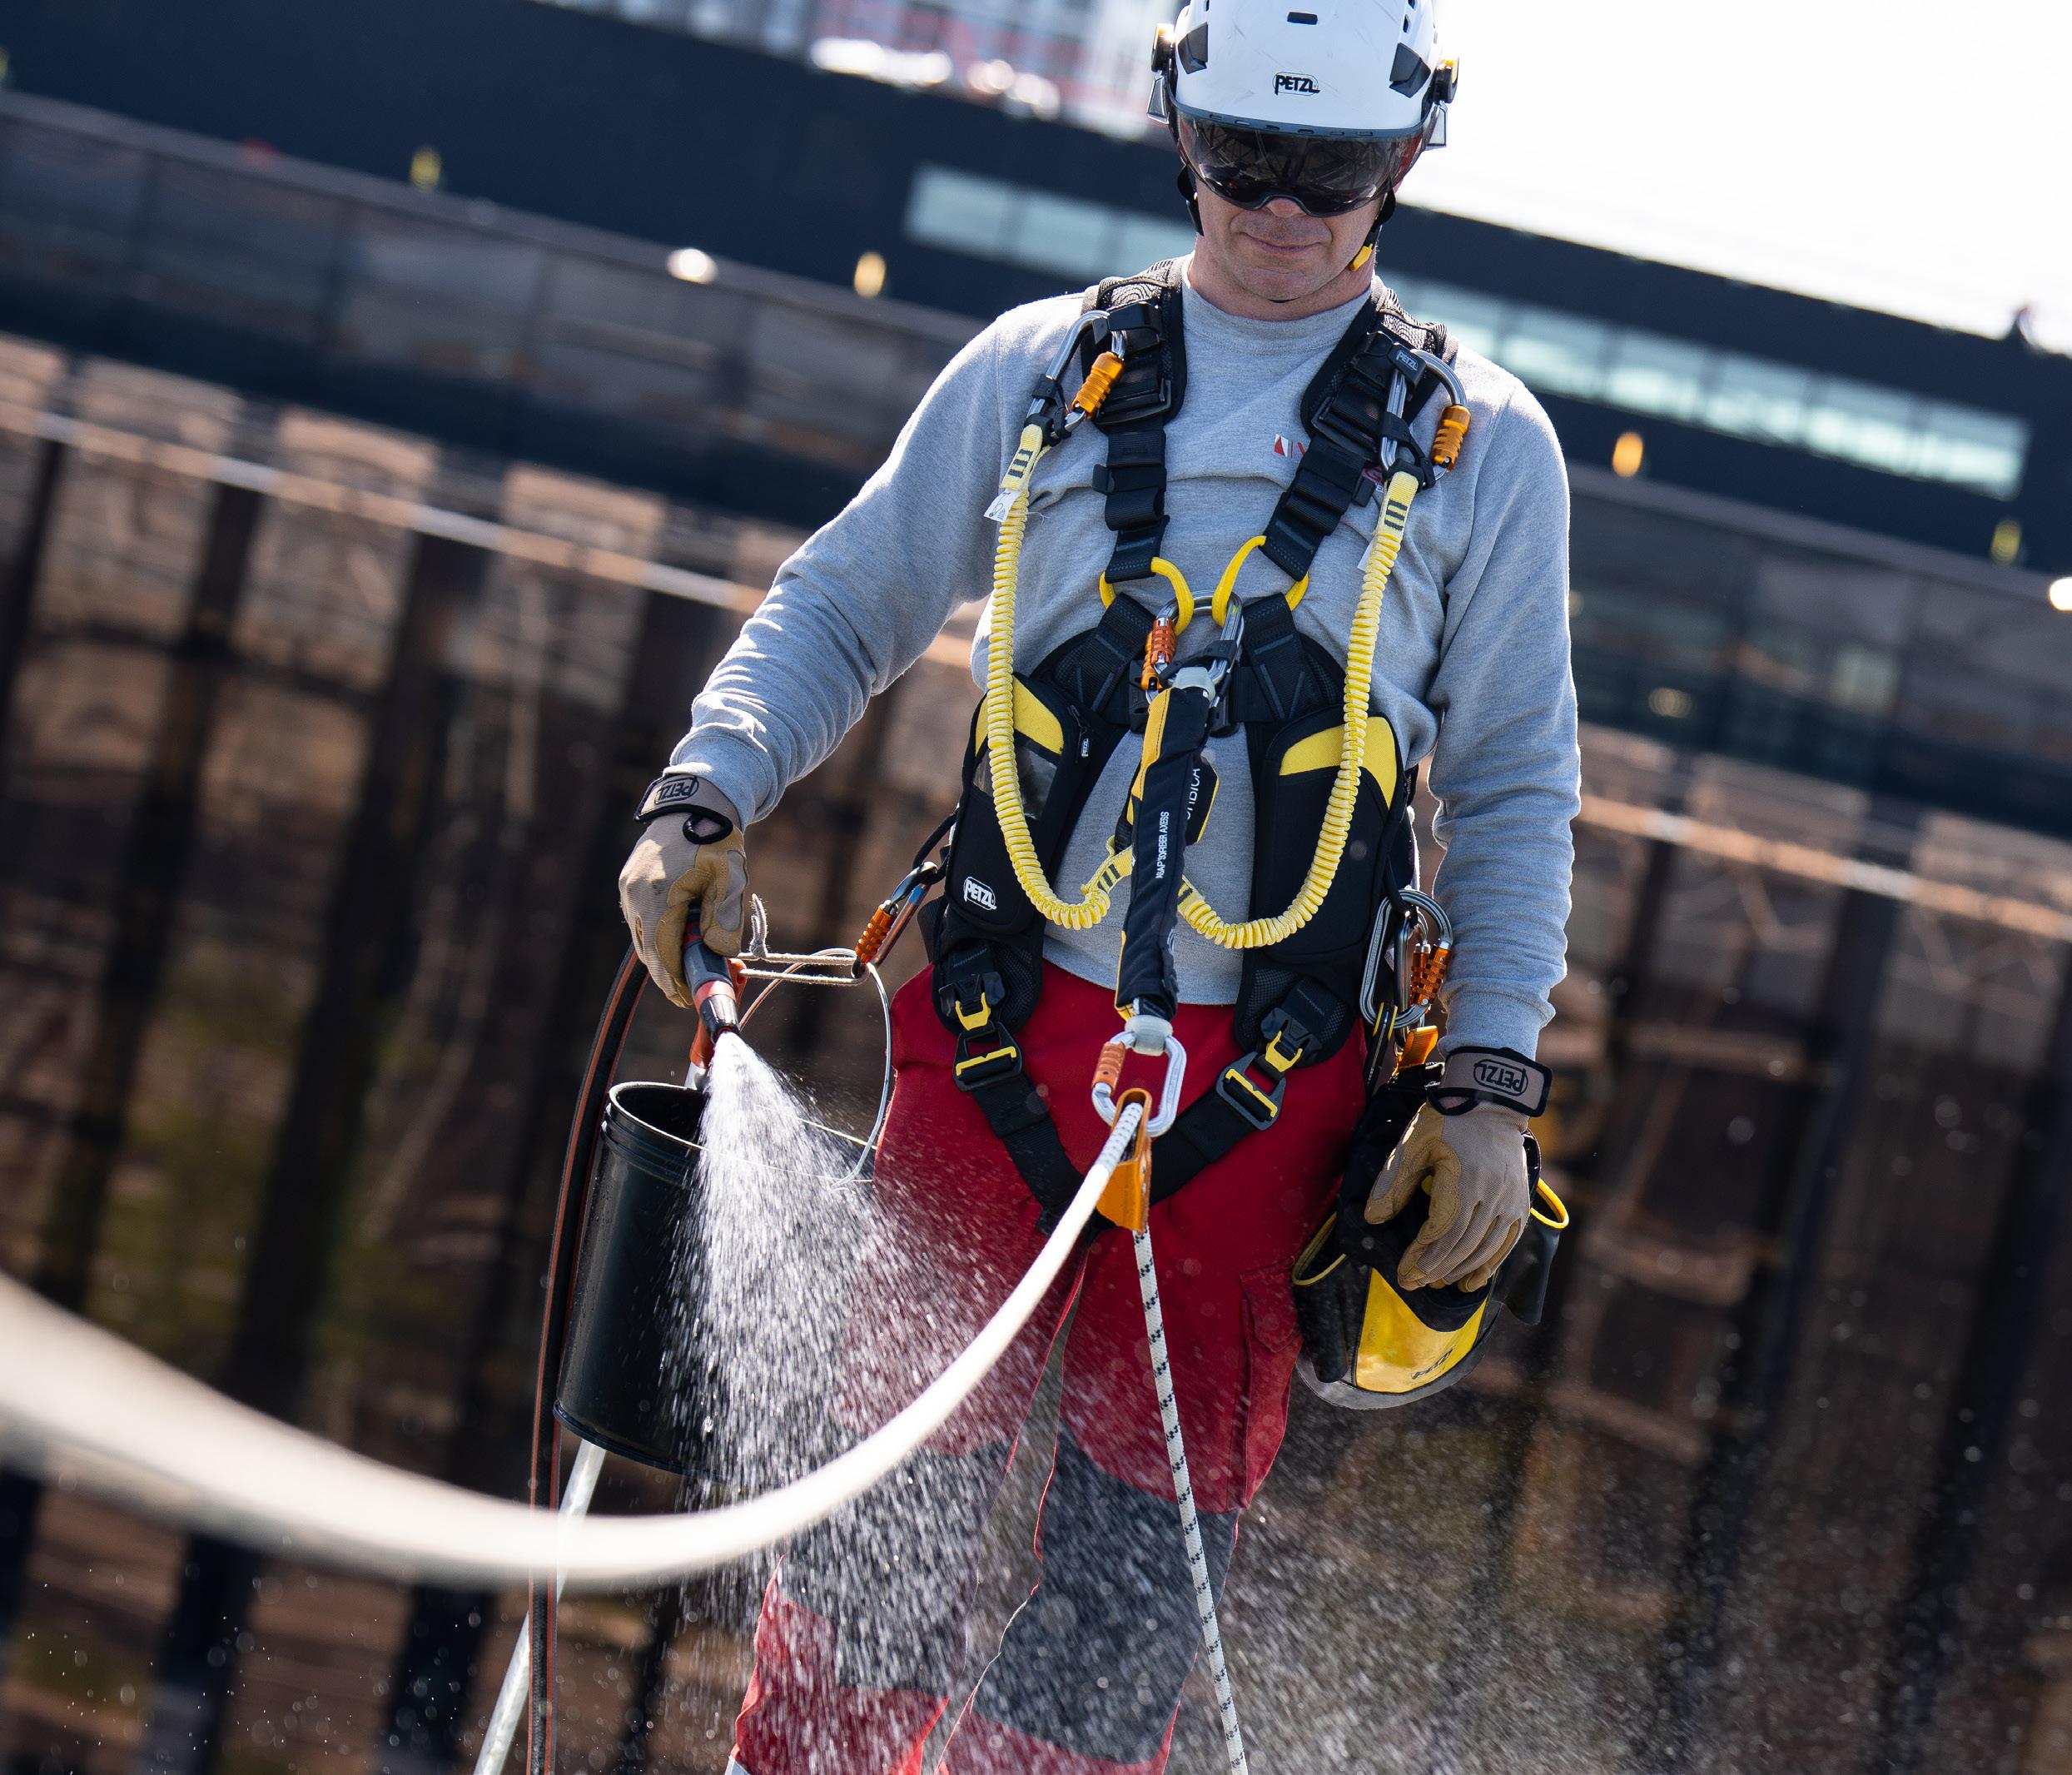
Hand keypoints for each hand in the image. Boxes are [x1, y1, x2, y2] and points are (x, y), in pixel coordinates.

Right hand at [618, 774, 748, 1006]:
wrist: (694, 803)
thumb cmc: (715, 840)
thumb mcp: (729, 879)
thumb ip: (724, 920)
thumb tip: (719, 957)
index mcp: (658, 894)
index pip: (661, 952)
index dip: (674, 981)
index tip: (689, 999)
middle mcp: (634, 893)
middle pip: (648, 949)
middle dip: (669, 973)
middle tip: (692, 990)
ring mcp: (627, 887)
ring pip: (642, 936)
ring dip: (663, 954)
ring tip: (688, 967)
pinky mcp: (627, 882)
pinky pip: (640, 919)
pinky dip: (657, 934)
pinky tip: (677, 939)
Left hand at [1363, 1102, 1529, 1291]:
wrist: (1491, 1100)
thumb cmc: (1447, 1120)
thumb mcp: (1412, 1144)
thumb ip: (1393, 1183)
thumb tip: (1372, 1219)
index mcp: (1463, 1180)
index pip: (1441, 1231)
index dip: (1421, 1257)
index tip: (1403, 1273)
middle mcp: (1492, 1194)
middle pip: (1462, 1245)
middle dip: (1435, 1269)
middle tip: (1413, 1284)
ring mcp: (1511, 1200)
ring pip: (1485, 1248)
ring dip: (1458, 1270)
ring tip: (1435, 1283)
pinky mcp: (1520, 1202)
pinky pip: (1507, 1243)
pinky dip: (1490, 1265)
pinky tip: (1472, 1281)